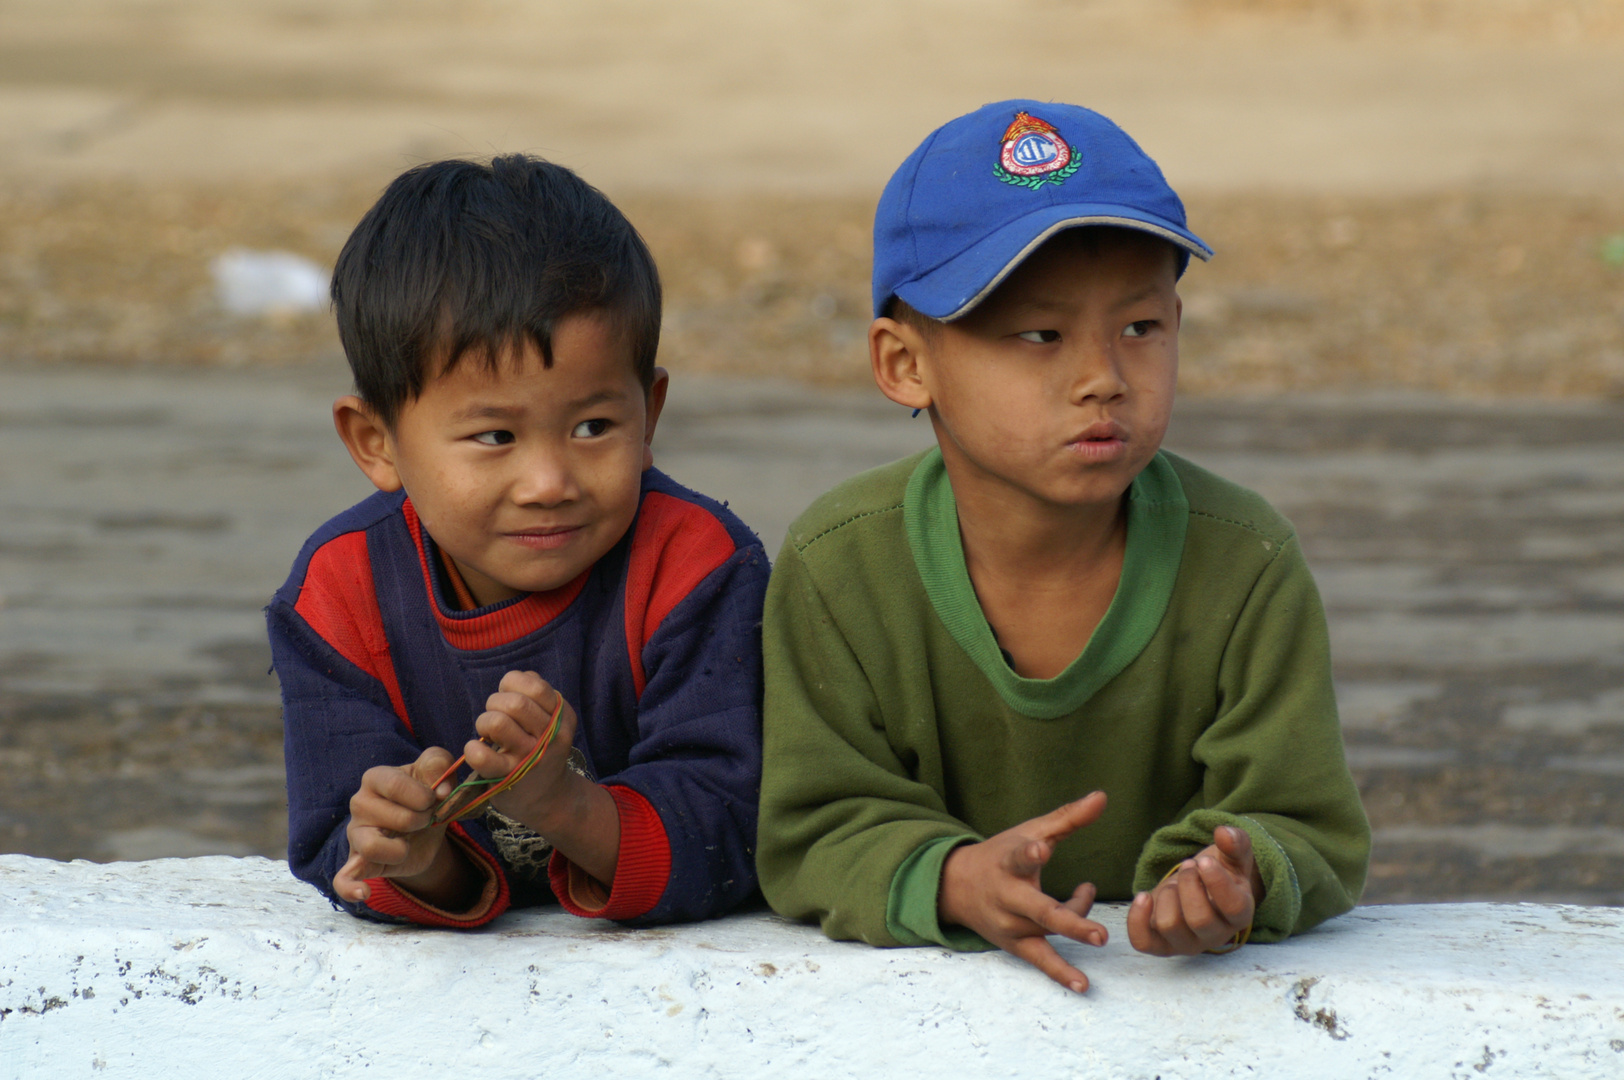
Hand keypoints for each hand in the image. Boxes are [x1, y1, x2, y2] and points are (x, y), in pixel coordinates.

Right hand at [334, 746, 455, 902]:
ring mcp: (355, 834)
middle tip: (425, 819)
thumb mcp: (437, 772)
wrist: (426, 828)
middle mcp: (359, 804)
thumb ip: (440, 764)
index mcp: (377, 778)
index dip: (424, 796)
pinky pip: (345, 878)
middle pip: (394, 817)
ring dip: (400, 849)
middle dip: (421, 821)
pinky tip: (364, 893)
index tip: (434, 799)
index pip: (395, 785)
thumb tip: (443, 789)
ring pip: (371, 847)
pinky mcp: (357, 861)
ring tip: (407, 845)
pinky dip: (351, 887)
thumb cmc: (426, 795)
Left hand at [462, 670, 580, 831]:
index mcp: (562, 716)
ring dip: (483, 722)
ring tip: (487, 733)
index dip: (512, 684)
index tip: (509, 696)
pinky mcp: (509, 778)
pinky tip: (476, 748)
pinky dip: (472, 749)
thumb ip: (538, 694)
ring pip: (497, 722)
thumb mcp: (550, 720)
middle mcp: (551, 736)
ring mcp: (530, 758)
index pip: (534, 685)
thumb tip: (520, 678)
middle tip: (495, 716)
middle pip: (514, 703)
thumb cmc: (540, 750)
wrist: (548, 798)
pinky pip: (482, 756)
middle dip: (495, 702)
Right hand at [938, 792, 1109, 992]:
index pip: (1018, 857)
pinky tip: (1083, 986)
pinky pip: (1040, 960)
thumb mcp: (1029, 832)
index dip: (1030, 852)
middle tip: (1099, 934)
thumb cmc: (1002, 855)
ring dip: (1078, 924)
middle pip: (1041, 911)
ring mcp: (1010, 925)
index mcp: (1008, 863)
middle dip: (1071, 920)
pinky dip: (1060, 973)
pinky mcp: (1015, 944)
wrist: (955, 887)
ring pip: (1052, 928)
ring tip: (1099, 936)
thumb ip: (1068, 818)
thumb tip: (1103, 797)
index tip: (1041, 849)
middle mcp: (1007, 897)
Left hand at [1127, 825, 1260, 955]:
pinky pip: (1142, 942)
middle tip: (1187, 867)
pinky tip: (1144, 897)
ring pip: (1170, 926)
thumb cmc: (1217, 874)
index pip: (1233, 907)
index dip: (1217, 881)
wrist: (1196, 890)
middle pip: (1200, 919)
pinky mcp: (1161, 945)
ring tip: (1173, 884)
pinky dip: (1137, 918)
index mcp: (1240, 914)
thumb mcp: (1231, 856)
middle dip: (1188, 885)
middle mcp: (1216, 935)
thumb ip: (1235, 843)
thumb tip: (1224, 832)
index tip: (1203, 861)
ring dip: (1166, 895)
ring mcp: (1187, 943)